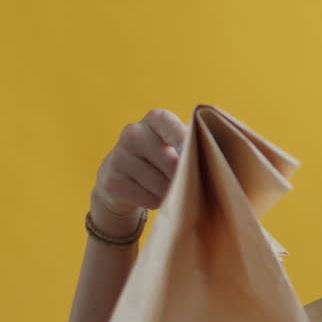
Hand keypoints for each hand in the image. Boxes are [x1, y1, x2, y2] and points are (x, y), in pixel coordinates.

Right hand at [89, 109, 187, 231]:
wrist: (120, 179)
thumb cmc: (161, 159)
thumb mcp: (174, 146)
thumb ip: (190, 147)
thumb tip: (208, 162)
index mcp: (154, 120)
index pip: (168, 123)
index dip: (182, 137)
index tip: (192, 150)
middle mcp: (133, 132)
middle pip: (170, 162)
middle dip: (184, 178)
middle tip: (190, 184)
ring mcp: (119, 156)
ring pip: (160, 184)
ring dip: (171, 193)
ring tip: (169, 189)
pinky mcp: (113, 181)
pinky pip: (149, 198)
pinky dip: (157, 202)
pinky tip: (152, 195)